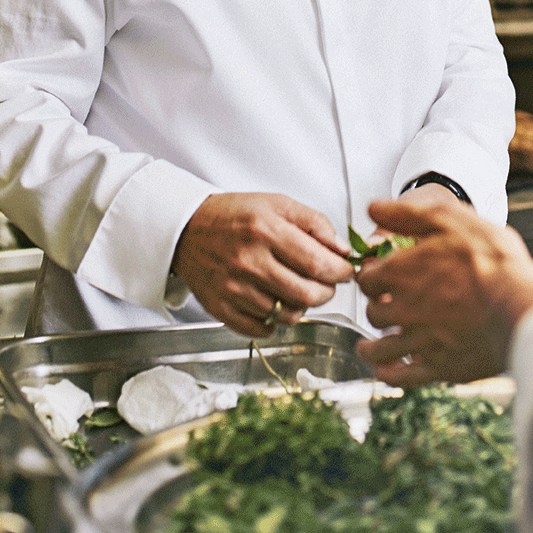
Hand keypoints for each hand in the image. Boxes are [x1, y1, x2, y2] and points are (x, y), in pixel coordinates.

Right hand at [171, 192, 353, 337]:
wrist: (186, 229)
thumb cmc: (235, 215)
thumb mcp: (277, 203)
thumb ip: (315, 223)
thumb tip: (343, 250)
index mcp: (265, 230)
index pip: (317, 262)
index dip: (340, 271)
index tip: (345, 271)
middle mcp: (248, 261)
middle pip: (306, 294)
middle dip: (326, 292)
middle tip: (326, 283)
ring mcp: (233, 288)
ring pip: (286, 315)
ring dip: (301, 306)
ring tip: (297, 289)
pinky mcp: (220, 308)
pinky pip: (261, 329)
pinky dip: (275, 321)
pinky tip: (274, 302)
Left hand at [354, 195, 532, 386]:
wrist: (521, 307)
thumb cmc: (493, 262)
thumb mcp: (451, 220)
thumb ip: (408, 214)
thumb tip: (374, 208)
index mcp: (403, 273)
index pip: (367, 278)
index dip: (371, 276)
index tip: (378, 279)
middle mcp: (403, 308)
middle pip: (372, 312)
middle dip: (375, 308)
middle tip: (382, 307)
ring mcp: (419, 341)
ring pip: (378, 349)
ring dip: (369, 348)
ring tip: (368, 348)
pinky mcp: (438, 367)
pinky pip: (401, 376)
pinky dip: (388, 374)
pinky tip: (386, 371)